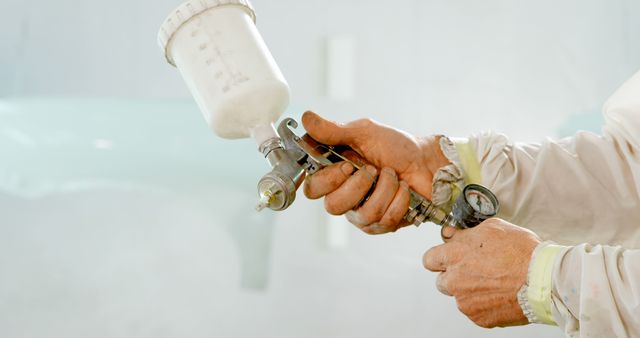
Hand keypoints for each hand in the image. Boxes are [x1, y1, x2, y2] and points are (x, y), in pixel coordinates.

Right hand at [301, 111, 449, 233]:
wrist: (427, 163)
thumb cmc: (396, 147)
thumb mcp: (365, 132)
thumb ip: (334, 130)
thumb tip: (306, 118)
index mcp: (334, 172)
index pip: (312, 188)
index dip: (327, 180)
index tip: (347, 165)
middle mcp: (343, 195)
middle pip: (332, 206)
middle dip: (359, 186)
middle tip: (373, 169)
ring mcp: (361, 212)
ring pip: (363, 215)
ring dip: (385, 189)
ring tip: (393, 175)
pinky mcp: (380, 225)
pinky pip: (384, 221)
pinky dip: (399, 199)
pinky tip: (403, 189)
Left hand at [422, 218, 540, 327]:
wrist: (543, 280)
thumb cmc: (521, 252)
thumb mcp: (492, 228)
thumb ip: (464, 233)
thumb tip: (451, 234)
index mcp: (453, 256)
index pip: (429, 259)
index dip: (439, 258)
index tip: (448, 258)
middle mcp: (454, 280)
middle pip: (442, 281)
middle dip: (454, 276)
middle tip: (475, 271)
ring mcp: (465, 301)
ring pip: (460, 296)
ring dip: (470, 291)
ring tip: (493, 283)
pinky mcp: (478, 318)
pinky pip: (475, 310)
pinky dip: (484, 304)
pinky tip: (500, 294)